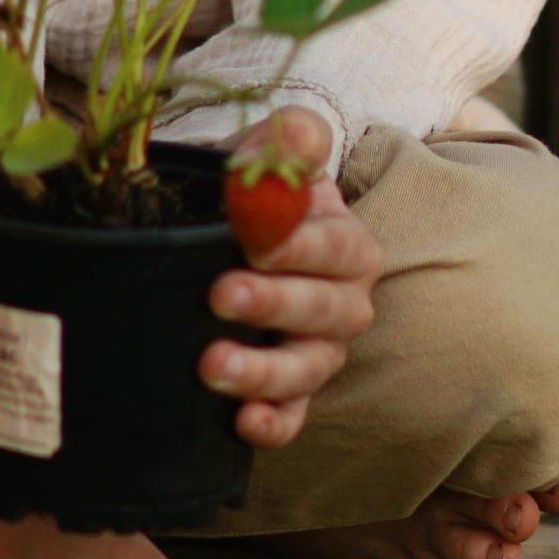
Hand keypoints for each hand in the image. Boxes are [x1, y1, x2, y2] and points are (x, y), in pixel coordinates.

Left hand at [203, 109, 379, 450]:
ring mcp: (319, 353)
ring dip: (264, 371)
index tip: (254, 244)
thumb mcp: (266, 155)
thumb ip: (288, 140)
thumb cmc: (249, 193)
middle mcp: (344, 302)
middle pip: (325, 311)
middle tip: (220, 295)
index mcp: (346, 242)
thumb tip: (298, 133)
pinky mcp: (291, 395)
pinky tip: (243, 422)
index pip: (336, 246)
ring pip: (308, 370)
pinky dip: (273, 425)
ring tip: (212, 365)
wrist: (217, 235)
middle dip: (274, 304)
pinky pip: (293, 419)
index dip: (300, 247)